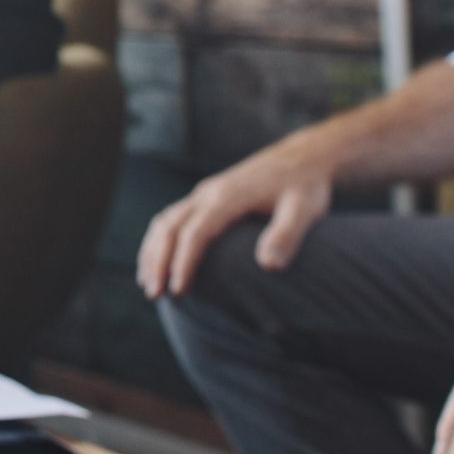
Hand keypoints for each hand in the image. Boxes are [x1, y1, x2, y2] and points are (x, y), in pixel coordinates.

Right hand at [137, 139, 333, 298]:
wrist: (301, 158)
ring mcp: (203, 193)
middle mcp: (208, 192)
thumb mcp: (305, 209)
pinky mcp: (204, 197)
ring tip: (149, 286)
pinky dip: (157, 242)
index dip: (184, 262)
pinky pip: (170, 218)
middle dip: (158, 261)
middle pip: (169, 227)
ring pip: (164, 221)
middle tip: (154, 295)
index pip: (196, 232)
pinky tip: (157, 263)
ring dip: (152, 253)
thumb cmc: (304, 187)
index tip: (178, 291)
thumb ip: (286, 235)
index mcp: (228, 196)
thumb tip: (269, 267)